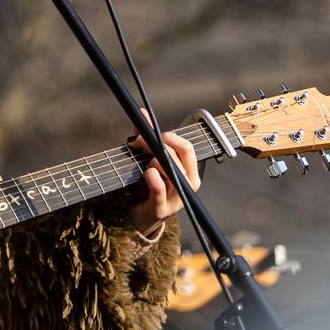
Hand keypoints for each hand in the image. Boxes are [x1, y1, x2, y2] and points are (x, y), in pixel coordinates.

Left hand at [126, 110, 198, 231]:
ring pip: (173, 171)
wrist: (140, 217)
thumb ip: (146, 139)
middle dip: (159, 144)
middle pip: (181, 156)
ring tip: (145, 163)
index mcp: (189, 172)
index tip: (150, 132)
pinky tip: (148, 172)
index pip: (187, 148)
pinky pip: (161, 189)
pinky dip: (154, 178)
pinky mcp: (161, 208)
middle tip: (140, 141)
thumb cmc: (149, 187)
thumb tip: (142, 112)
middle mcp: (187, 185)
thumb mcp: (150, 161)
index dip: (169, 136)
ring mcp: (176, 198)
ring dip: (155, 161)